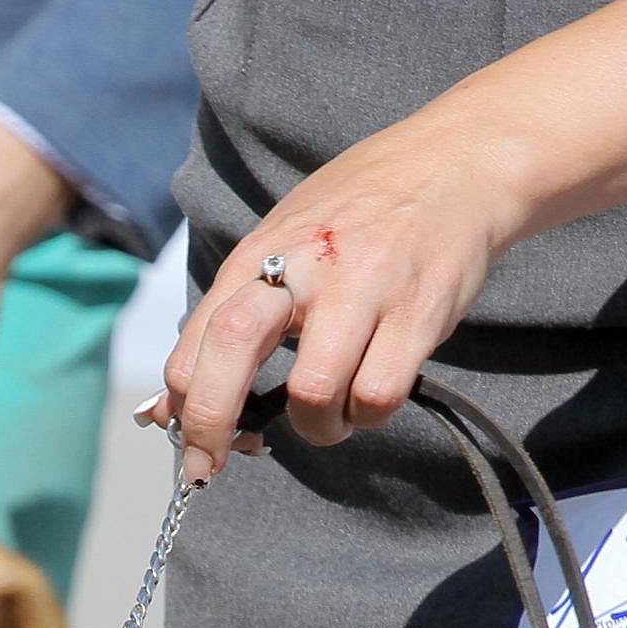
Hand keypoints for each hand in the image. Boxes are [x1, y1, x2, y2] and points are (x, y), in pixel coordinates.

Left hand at [147, 96, 519, 482]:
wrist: (456, 163)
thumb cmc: (360, 214)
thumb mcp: (283, 244)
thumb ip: (230, 320)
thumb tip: (170, 408)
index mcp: (260, 254)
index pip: (197, 338)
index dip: (183, 406)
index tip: (189, 445)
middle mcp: (304, 268)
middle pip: (232, 350)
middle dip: (211, 423)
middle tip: (212, 464)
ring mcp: (362, 289)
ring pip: (314, 395)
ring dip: (318, 427)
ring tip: (334, 412)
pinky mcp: (419, 312)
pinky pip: (378, 396)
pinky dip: (368, 415)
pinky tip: (371, 393)